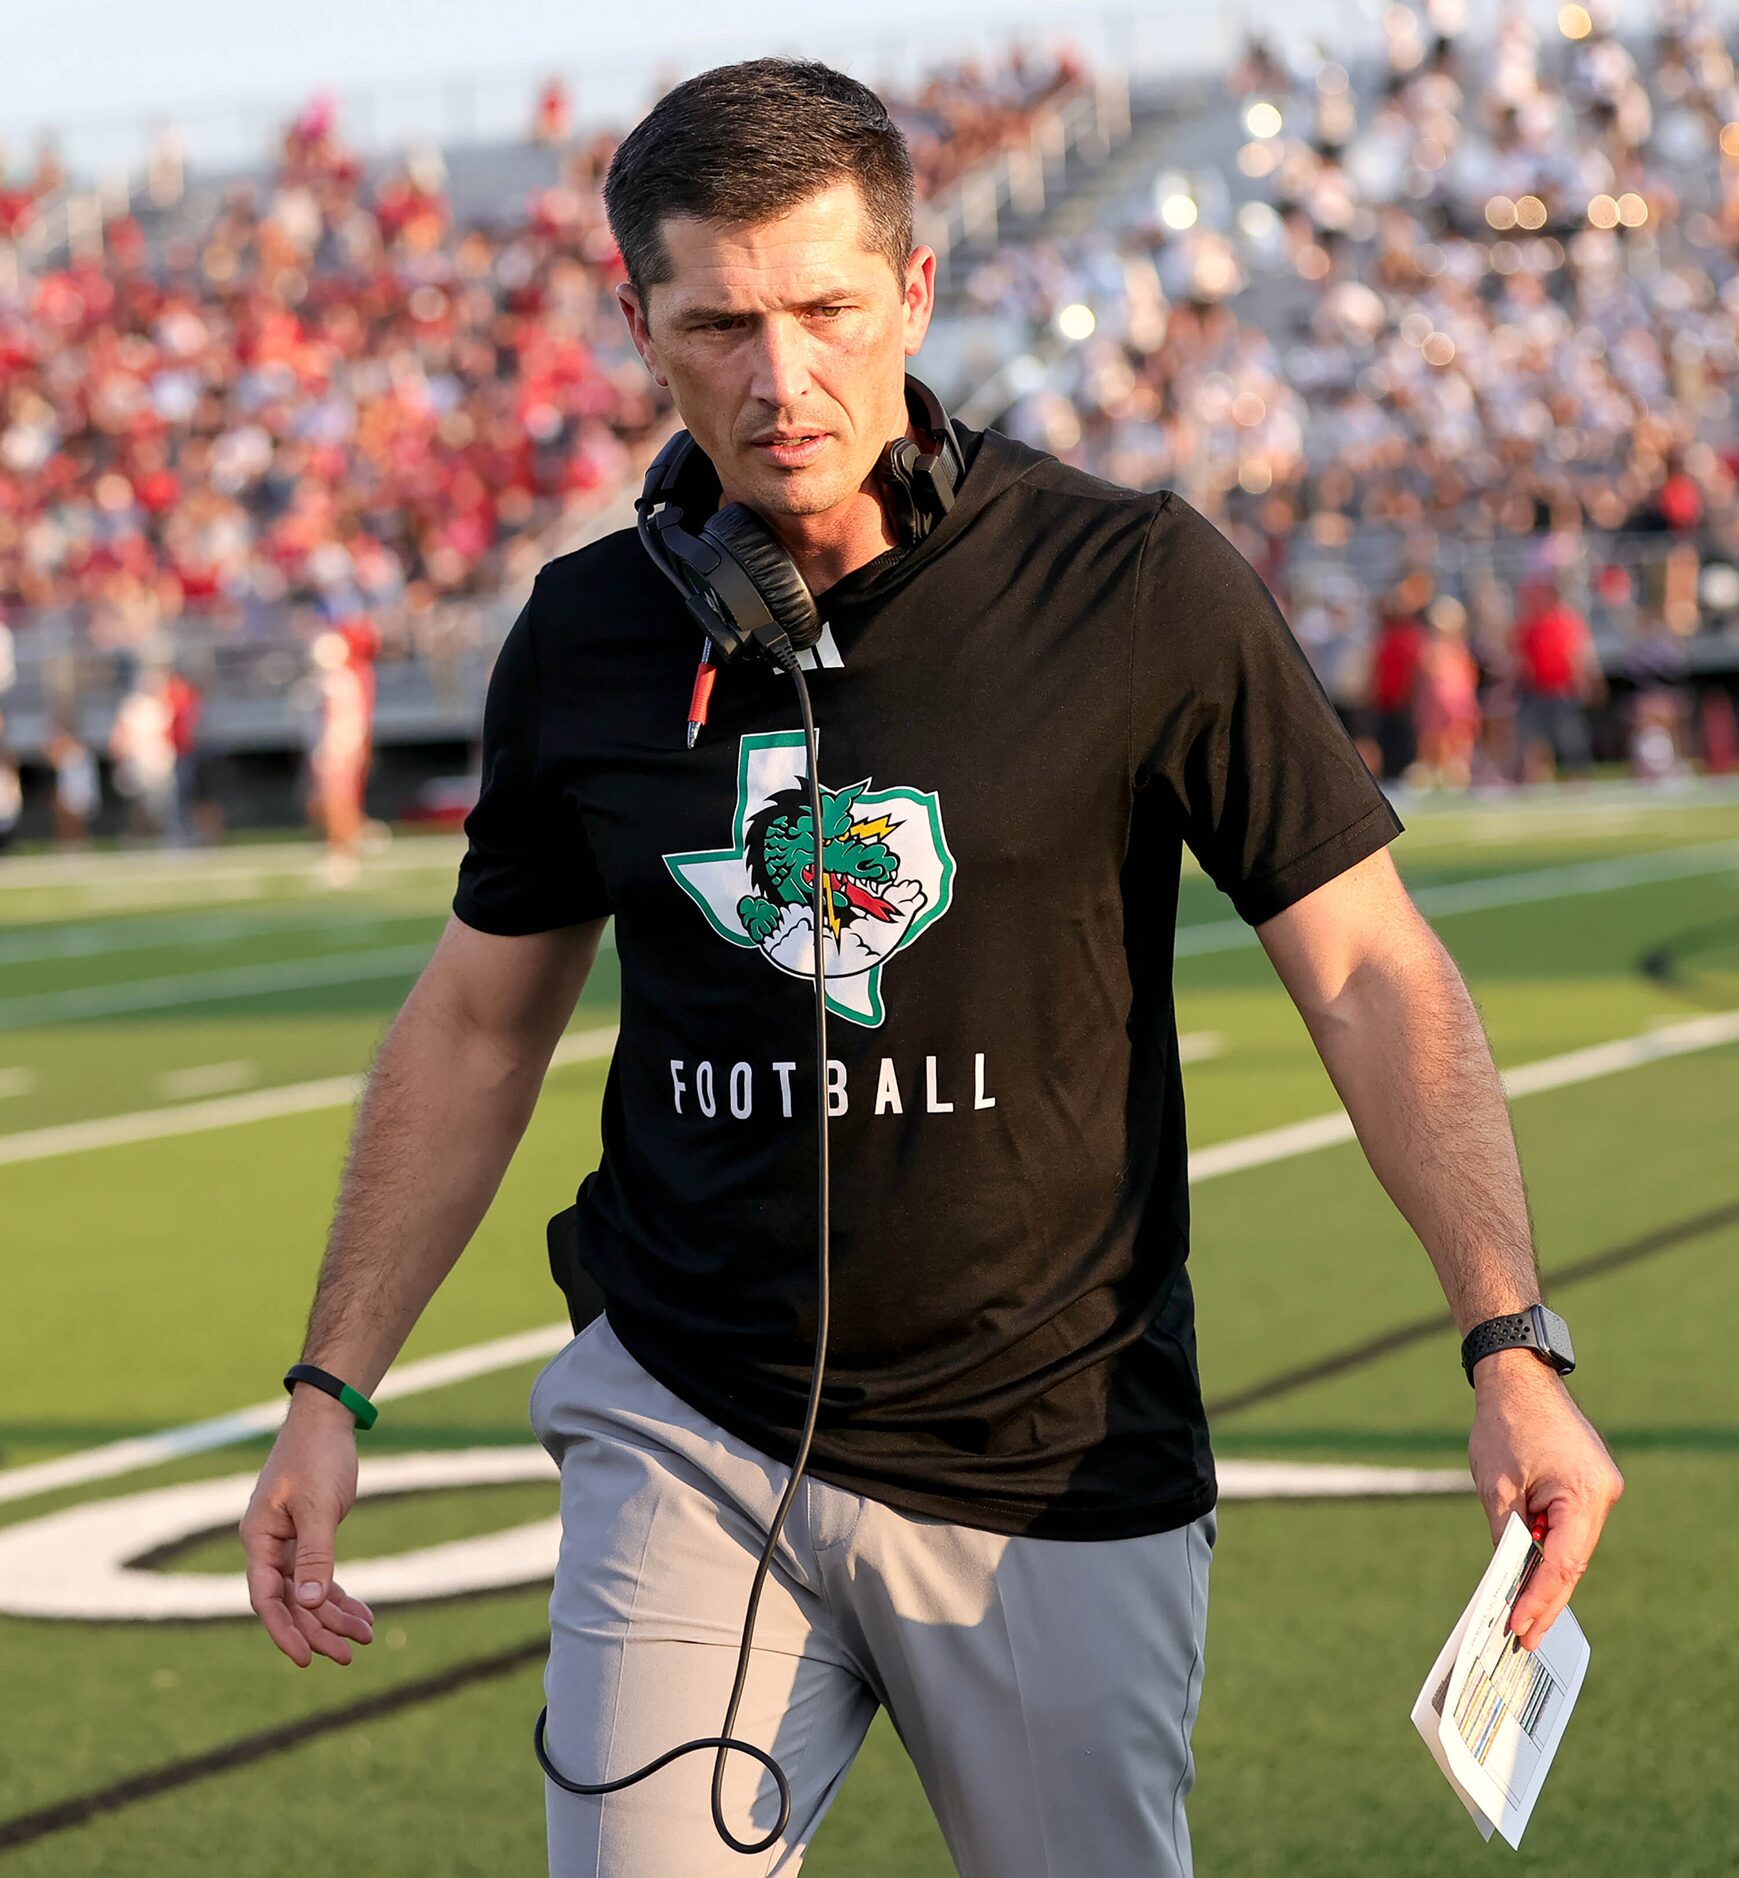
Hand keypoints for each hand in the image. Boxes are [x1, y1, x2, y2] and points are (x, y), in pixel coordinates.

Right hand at [240, 1389, 374, 1666]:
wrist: (327, 1420)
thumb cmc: (317, 1457)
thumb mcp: (319, 1506)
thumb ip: (314, 1555)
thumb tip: (307, 1604)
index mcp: (259, 1539)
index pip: (265, 1598)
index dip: (283, 1631)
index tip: (305, 1659)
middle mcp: (268, 1547)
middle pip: (290, 1602)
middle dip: (319, 1630)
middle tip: (350, 1654)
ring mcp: (287, 1544)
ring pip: (308, 1594)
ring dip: (335, 1616)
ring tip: (366, 1637)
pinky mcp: (309, 1539)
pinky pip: (321, 1578)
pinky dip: (341, 1596)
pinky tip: (363, 1615)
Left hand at [1467, 1349, 1623, 1649]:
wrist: (1517, 1375)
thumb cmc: (1503, 1424)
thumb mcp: (1495, 1486)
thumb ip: (1505, 1535)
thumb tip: (1507, 1579)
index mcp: (1583, 1495)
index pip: (1563, 1564)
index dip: (1540, 1599)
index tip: (1519, 1626)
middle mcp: (1602, 1495)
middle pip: (1573, 1562)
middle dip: (1546, 1599)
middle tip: (1524, 1637)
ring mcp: (1601, 1488)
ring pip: (1573, 1547)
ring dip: (1548, 1575)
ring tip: (1523, 1614)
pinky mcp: (1590, 1482)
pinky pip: (1571, 1526)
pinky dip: (1552, 1548)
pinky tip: (1532, 1572)